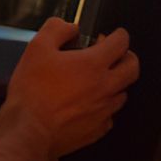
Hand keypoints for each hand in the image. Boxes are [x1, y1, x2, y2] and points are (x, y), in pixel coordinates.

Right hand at [0, 19, 138, 160]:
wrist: (28, 132)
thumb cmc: (32, 91)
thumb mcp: (37, 48)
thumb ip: (57, 29)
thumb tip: (70, 28)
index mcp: (94, 64)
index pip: (121, 42)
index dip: (119, 35)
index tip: (113, 35)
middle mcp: (105, 87)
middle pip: (132, 68)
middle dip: (127, 57)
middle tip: (114, 55)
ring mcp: (104, 111)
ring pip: (123, 93)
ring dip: (116, 83)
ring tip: (99, 80)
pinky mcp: (97, 131)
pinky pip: (110, 116)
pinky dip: (104, 107)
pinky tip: (90, 105)